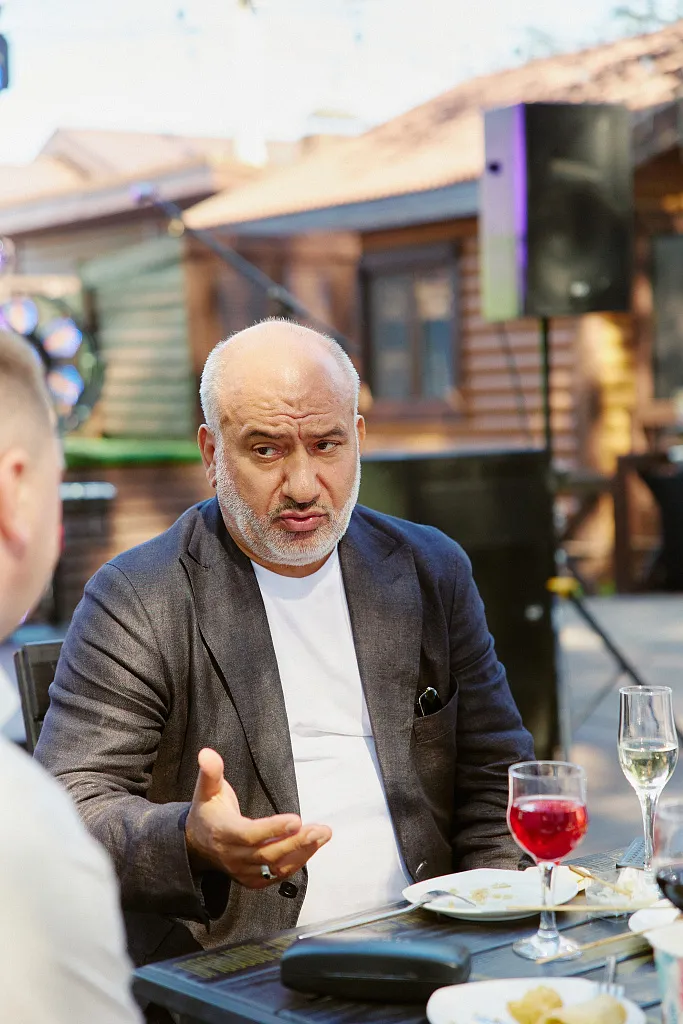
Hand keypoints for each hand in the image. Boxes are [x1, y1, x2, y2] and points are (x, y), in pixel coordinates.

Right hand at [185, 747, 331, 887]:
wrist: (196, 842)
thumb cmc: (208, 810)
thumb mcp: (206, 789)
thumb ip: (210, 771)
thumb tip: (207, 752)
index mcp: (223, 832)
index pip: (250, 834)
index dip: (273, 829)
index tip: (296, 819)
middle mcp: (233, 855)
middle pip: (267, 853)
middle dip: (296, 842)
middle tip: (320, 830)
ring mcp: (242, 870)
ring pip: (275, 867)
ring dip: (302, 852)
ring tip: (323, 835)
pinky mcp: (251, 879)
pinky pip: (275, 876)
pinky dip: (296, 863)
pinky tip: (312, 848)